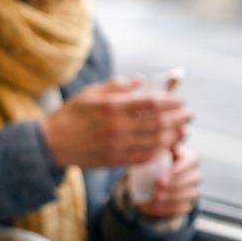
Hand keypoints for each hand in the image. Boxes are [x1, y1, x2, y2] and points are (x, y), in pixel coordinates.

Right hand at [40, 78, 190, 168]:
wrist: (51, 143)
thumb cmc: (70, 115)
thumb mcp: (89, 93)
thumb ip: (115, 86)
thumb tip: (139, 80)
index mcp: (112, 106)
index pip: (152, 102)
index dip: (171, 101)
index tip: (180, 100)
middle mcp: (117, 126)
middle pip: (159, 122)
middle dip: (179, 118)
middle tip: (189, 115)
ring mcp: (117, 145)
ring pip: (155, 141)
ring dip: (173, 135)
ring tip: (183, 130)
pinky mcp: (115, 160)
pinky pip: (144, 156)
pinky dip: (158, 151)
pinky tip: (165, 145)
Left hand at [136, 145, 200, 217]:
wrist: (148, 184)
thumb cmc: (154, 163)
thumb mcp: (156, 152)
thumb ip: (162, 143)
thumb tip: (174, 130)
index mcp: (189, 158)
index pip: (192, 161)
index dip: (179, 168)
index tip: (164, 175)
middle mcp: (195, 173)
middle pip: (194, 178)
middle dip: (176, 183)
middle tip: (157, 186)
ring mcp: (193, 189)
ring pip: (191, 194)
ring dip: (173, 196)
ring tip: (156, 197)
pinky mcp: (188, 203)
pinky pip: (184, 207)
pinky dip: (170, 208)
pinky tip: (157, 207)